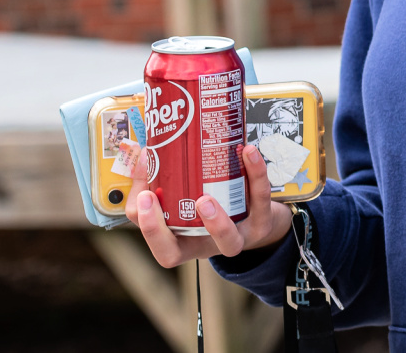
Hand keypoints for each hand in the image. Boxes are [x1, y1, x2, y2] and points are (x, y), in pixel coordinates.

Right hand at [122, 141, 293, 267]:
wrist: (260, 216)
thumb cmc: (216, 205)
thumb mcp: (189, 197)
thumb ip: (166, 180)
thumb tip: (146, 151)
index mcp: (182, 241)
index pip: (157, 244)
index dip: (147, 226)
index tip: (143, 197)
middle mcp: (204, 245)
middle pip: (175, 254)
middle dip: (158, 229)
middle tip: (153, 198)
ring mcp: (236, 237)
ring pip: (228, 241)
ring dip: (215, 222)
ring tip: (204, 199)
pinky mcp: (262, 221)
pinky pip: (260, 199)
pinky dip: (256, 174)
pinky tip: (248, 152)